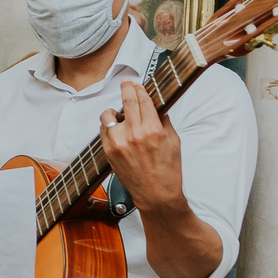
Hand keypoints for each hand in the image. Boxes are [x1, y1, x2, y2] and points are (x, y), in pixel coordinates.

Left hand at [99, 81, 186, 212]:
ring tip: (121, 115)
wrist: (156, 194)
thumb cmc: (167, 170)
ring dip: (114, 111)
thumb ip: (163, 121)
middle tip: (126, 84)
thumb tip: (155, 106)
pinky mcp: (109, 152)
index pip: (143, 99)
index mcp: (153, 130)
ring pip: (109, 115)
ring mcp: (119, 143)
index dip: (138, 88)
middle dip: (126, 88)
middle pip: (126, 101)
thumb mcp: (173, 141)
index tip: (136, 83)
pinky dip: (108, 127)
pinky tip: (116, 130)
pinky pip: (103, 131)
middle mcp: (134, 134)